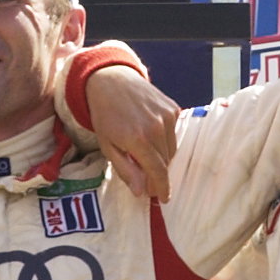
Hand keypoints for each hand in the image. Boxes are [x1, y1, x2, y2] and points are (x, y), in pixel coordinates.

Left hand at [84, 67, 178, 200]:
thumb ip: (125, 169)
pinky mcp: (173, 108)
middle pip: (165, 163)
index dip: (162, 188)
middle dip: (157, 173)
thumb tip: (140, 192)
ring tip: (144, 151)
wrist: (112, 81)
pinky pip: (174, 134)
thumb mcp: (107, 145)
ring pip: (172, 150)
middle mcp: (156, 128)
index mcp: (138, 139)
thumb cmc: (105, 115)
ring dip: (161, 156)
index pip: (157, 171)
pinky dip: (165, 140)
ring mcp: (167, 116)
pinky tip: (150, 133)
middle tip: (146, 177)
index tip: (163, 198)